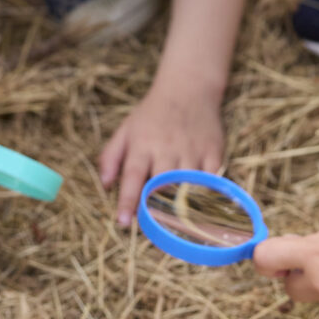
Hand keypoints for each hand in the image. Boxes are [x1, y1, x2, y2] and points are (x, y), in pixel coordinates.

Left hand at [99, 81, 224, 227]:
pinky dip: (206, 195)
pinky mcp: (213, 150)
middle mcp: (167, 148)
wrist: (189, 87)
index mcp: (142, 144)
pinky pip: (211, 179)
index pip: (133, 176)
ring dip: (182, 207)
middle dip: (156, 209)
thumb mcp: (126, 129)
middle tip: (152, 231)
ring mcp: (192, 149)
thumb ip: (111, 157)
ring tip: (176, 227)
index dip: (127, 201)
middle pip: (162, 184)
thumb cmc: (153, 114)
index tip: (123, 222)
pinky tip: (202, 209)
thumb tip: (104, 185)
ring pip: (187, 185)